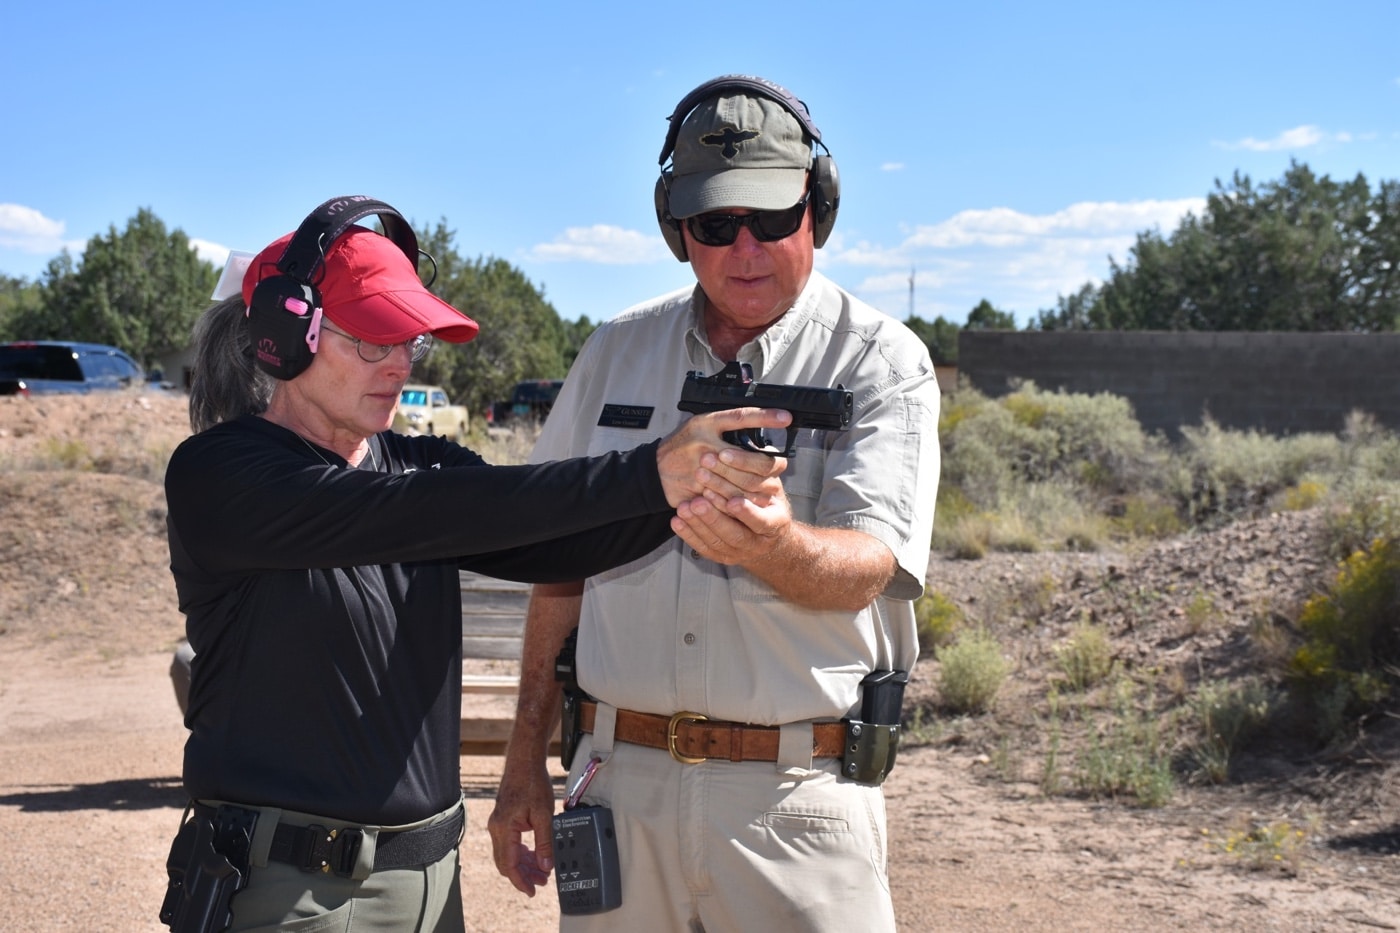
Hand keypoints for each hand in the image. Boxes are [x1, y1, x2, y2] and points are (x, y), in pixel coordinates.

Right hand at [487, 758, 557, 896]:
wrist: (524, 761)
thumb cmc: (532, 782)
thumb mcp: (544, 814)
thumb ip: (545, 842)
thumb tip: (546, 865)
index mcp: (503, 828)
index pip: (509, 864)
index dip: (521, 881)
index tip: (532, 891)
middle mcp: (496, 828)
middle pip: (506, 862)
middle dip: (523, 875)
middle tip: (541, 883)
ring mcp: (498, 824)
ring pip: (508, 854)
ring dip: (523, 865)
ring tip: (541, 871)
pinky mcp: (503, 820)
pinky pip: (509, 844)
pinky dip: (521, 853)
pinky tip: (534, 856)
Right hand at [656, 408, 790, 506]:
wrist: (653, 471)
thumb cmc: (682, 446)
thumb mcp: (701, 426)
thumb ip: (726, 427)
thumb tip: (760, 424)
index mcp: (705, 424)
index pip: (740, 417)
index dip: (765, 416)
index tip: (786, 417)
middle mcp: (703, 444)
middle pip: (750, 458)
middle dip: (770, 464)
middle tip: (781, 464)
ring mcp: (699, 470)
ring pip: (742, 482)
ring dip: (760, 487)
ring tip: (771, 487)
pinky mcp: (697, 491)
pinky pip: (727, 499)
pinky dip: (742, 502)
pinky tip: (753, 501)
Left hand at [672, 472, 791, 564]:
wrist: (767, 534)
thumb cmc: (767, 500)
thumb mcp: (771, 484)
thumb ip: (762, 471)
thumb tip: (750, 446)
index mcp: (777, 521)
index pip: (763, 520)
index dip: (747, 513)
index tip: (733, 501)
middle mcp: (761, 541)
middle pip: (737, 533)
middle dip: (716, 514)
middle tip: (700, 495)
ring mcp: (742, 552)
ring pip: (719, 541)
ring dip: (700, 523)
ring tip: (685, 506)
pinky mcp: (725, 557)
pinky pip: (705, 548)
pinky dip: (689, 534)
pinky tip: (677, 520)